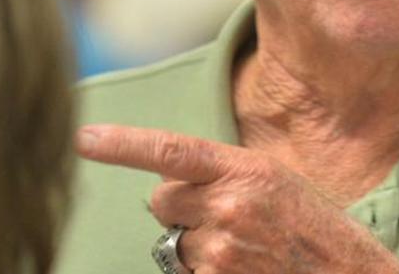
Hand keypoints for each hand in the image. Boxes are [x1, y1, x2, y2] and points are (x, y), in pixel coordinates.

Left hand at [76, 124, 398, 273]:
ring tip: (244, 247)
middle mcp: (229, 206)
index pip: (171, 151)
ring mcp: (221, 250)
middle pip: (161, 198)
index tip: (84, 137)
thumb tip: (170, 177)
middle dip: (178, 206)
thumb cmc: (314, 227)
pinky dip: (206, 270)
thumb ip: (224, 174)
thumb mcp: (276, 182)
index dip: (123, 145)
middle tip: (221, 215)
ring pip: (173, 239)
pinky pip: (187, 271)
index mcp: (246, 169)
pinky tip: (244, 266)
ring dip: (195, 242)